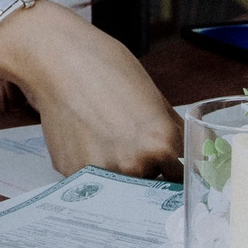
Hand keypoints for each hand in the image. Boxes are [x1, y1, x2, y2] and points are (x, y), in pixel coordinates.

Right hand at [0, 1, 180, 179]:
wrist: (60, 61)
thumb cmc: (108, 69)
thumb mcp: (156, 98)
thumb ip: (174, 133)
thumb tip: (188, 156)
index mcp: (161, 144)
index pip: (181, 177)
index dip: (174, 169)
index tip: (167, 165)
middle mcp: (134, 164)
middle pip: (151, 185)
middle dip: (146, 170)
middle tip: (130, 142)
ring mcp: (103, 172)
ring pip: (120, 186)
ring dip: (118, 171)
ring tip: (105, 137)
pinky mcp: (74, 172)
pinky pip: (93, 179)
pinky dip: (92, 165)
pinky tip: (85, 137)